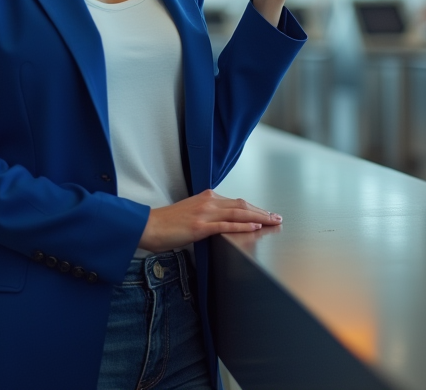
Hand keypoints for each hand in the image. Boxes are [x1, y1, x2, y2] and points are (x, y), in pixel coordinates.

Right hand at [138, 189, 281, 252]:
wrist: (148, 226)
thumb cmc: (167, 223)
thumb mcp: (191, 213)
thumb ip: (207, 215)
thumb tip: (222, 223)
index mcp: (207, 198)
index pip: (237, 203)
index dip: (255, 208)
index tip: (267, 214)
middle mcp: (208, 202)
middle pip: (242, 206)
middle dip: (262, 212)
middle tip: (277, 218)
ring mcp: (205, 213)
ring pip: (238, 213)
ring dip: (259, 217)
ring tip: (272, 222)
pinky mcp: (200, 226)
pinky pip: (226, 225)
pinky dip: (243, 226)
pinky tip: (255, 227)